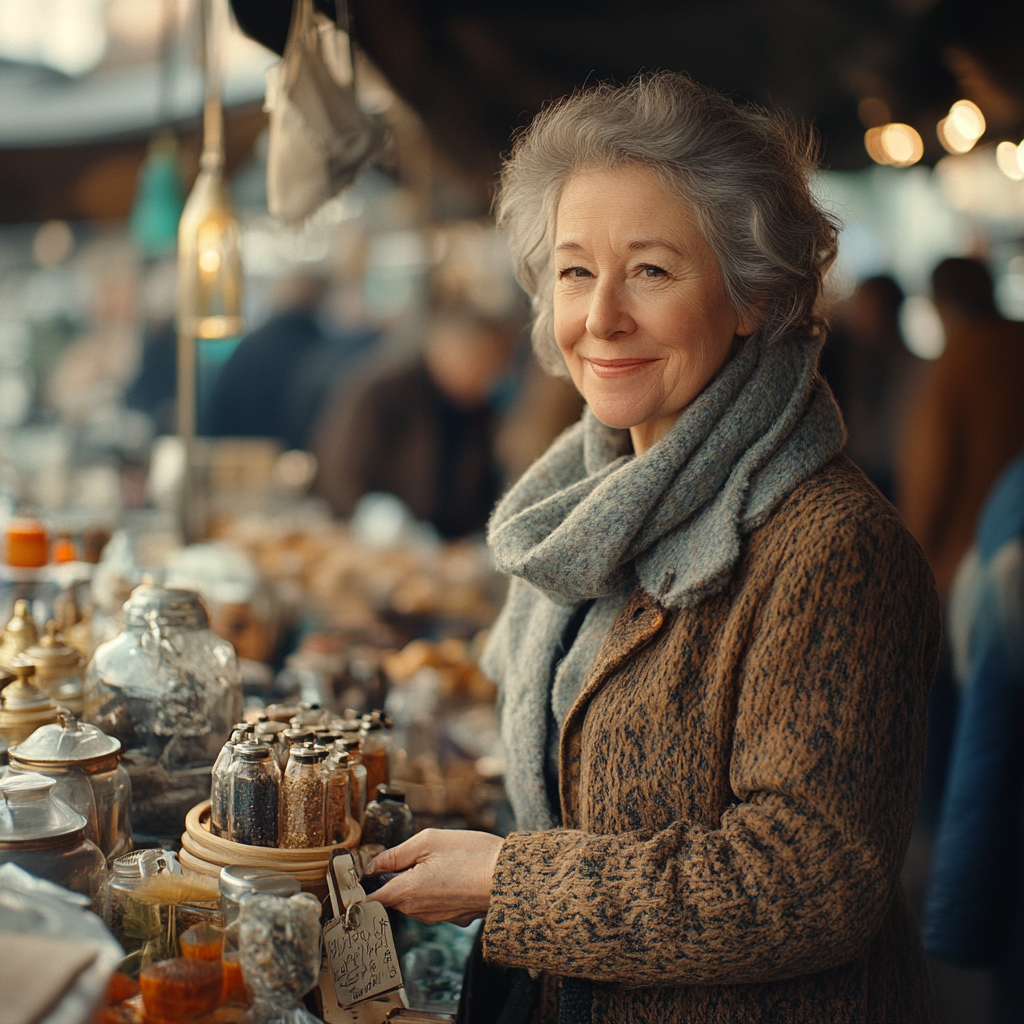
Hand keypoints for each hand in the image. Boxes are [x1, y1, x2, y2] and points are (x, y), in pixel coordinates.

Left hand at [370, 828, 503, 926]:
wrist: (509, 876)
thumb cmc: (471, 855)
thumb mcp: (429, 841)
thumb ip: (396, 853)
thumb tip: (373, 865)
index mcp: (408, 892)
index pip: (371, 900)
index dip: (363, 887)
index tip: (362, 876)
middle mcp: (419, 911)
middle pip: (392, 897)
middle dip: (396, 879)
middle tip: (414, 856)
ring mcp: (436, 917)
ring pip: (413, 901)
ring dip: (416, 884)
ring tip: (439, 863)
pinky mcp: (452, 918)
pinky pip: (433, 904)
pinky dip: (435, 891)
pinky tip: (452, 875)